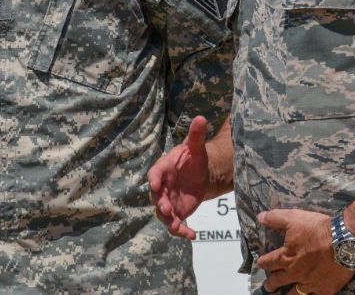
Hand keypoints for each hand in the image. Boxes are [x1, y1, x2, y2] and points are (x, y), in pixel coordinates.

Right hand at [147, 116, 208, 238]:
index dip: (153, 178)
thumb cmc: (194, 159)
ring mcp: (168, 201)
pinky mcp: (177, 213)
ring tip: (177, 226)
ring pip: (163, 213)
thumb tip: (201, 118)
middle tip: (167, 208)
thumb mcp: (196, 147)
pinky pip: (175, 224)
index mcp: (163, 168)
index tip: (154, 183)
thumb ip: (196, 135)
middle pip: (155, 195)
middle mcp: (162, 186)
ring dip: (168, 220)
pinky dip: (181, 231)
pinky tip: (191, 235)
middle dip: (160, 202)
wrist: (201, 175)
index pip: (155, 173)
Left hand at [256, 209, 353, 294]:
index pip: (269, 262)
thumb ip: (275, 218)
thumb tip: (260, 217)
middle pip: (279, 280)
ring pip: (294, 293)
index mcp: (286, 258)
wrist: (345, 241)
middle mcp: (296, 273)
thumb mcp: (294, 218)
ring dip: (287, 294)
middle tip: (267, 287)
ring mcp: (311, 283)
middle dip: (271, 283)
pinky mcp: (326, 289)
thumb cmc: (318, 229)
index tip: (260, 264)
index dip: (263, 262)